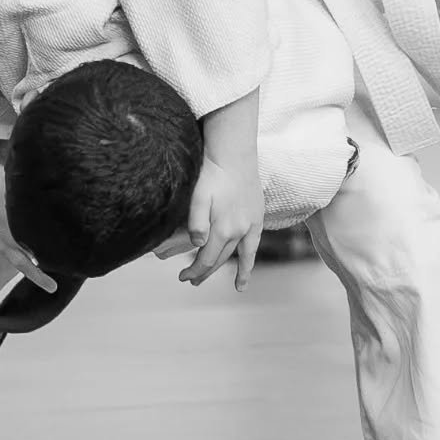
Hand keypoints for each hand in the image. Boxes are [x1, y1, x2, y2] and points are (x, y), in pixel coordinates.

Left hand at [177, 152, 263, 291]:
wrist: (234, 153)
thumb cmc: (211, 173)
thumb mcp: (198, 196)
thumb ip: (196, 222)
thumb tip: (198, 245)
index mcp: (222, 228)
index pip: (206, 259)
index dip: (194, 271)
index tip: (182, 277)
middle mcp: (239, 230)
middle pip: (221, 260)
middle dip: (206, 273)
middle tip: (193, 282)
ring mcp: (251, 224)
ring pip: (240, 255)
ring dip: (237, 271)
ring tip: (238, 287)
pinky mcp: (257, 216)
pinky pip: (255, 244)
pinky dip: (252, 259)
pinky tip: (251, 265)